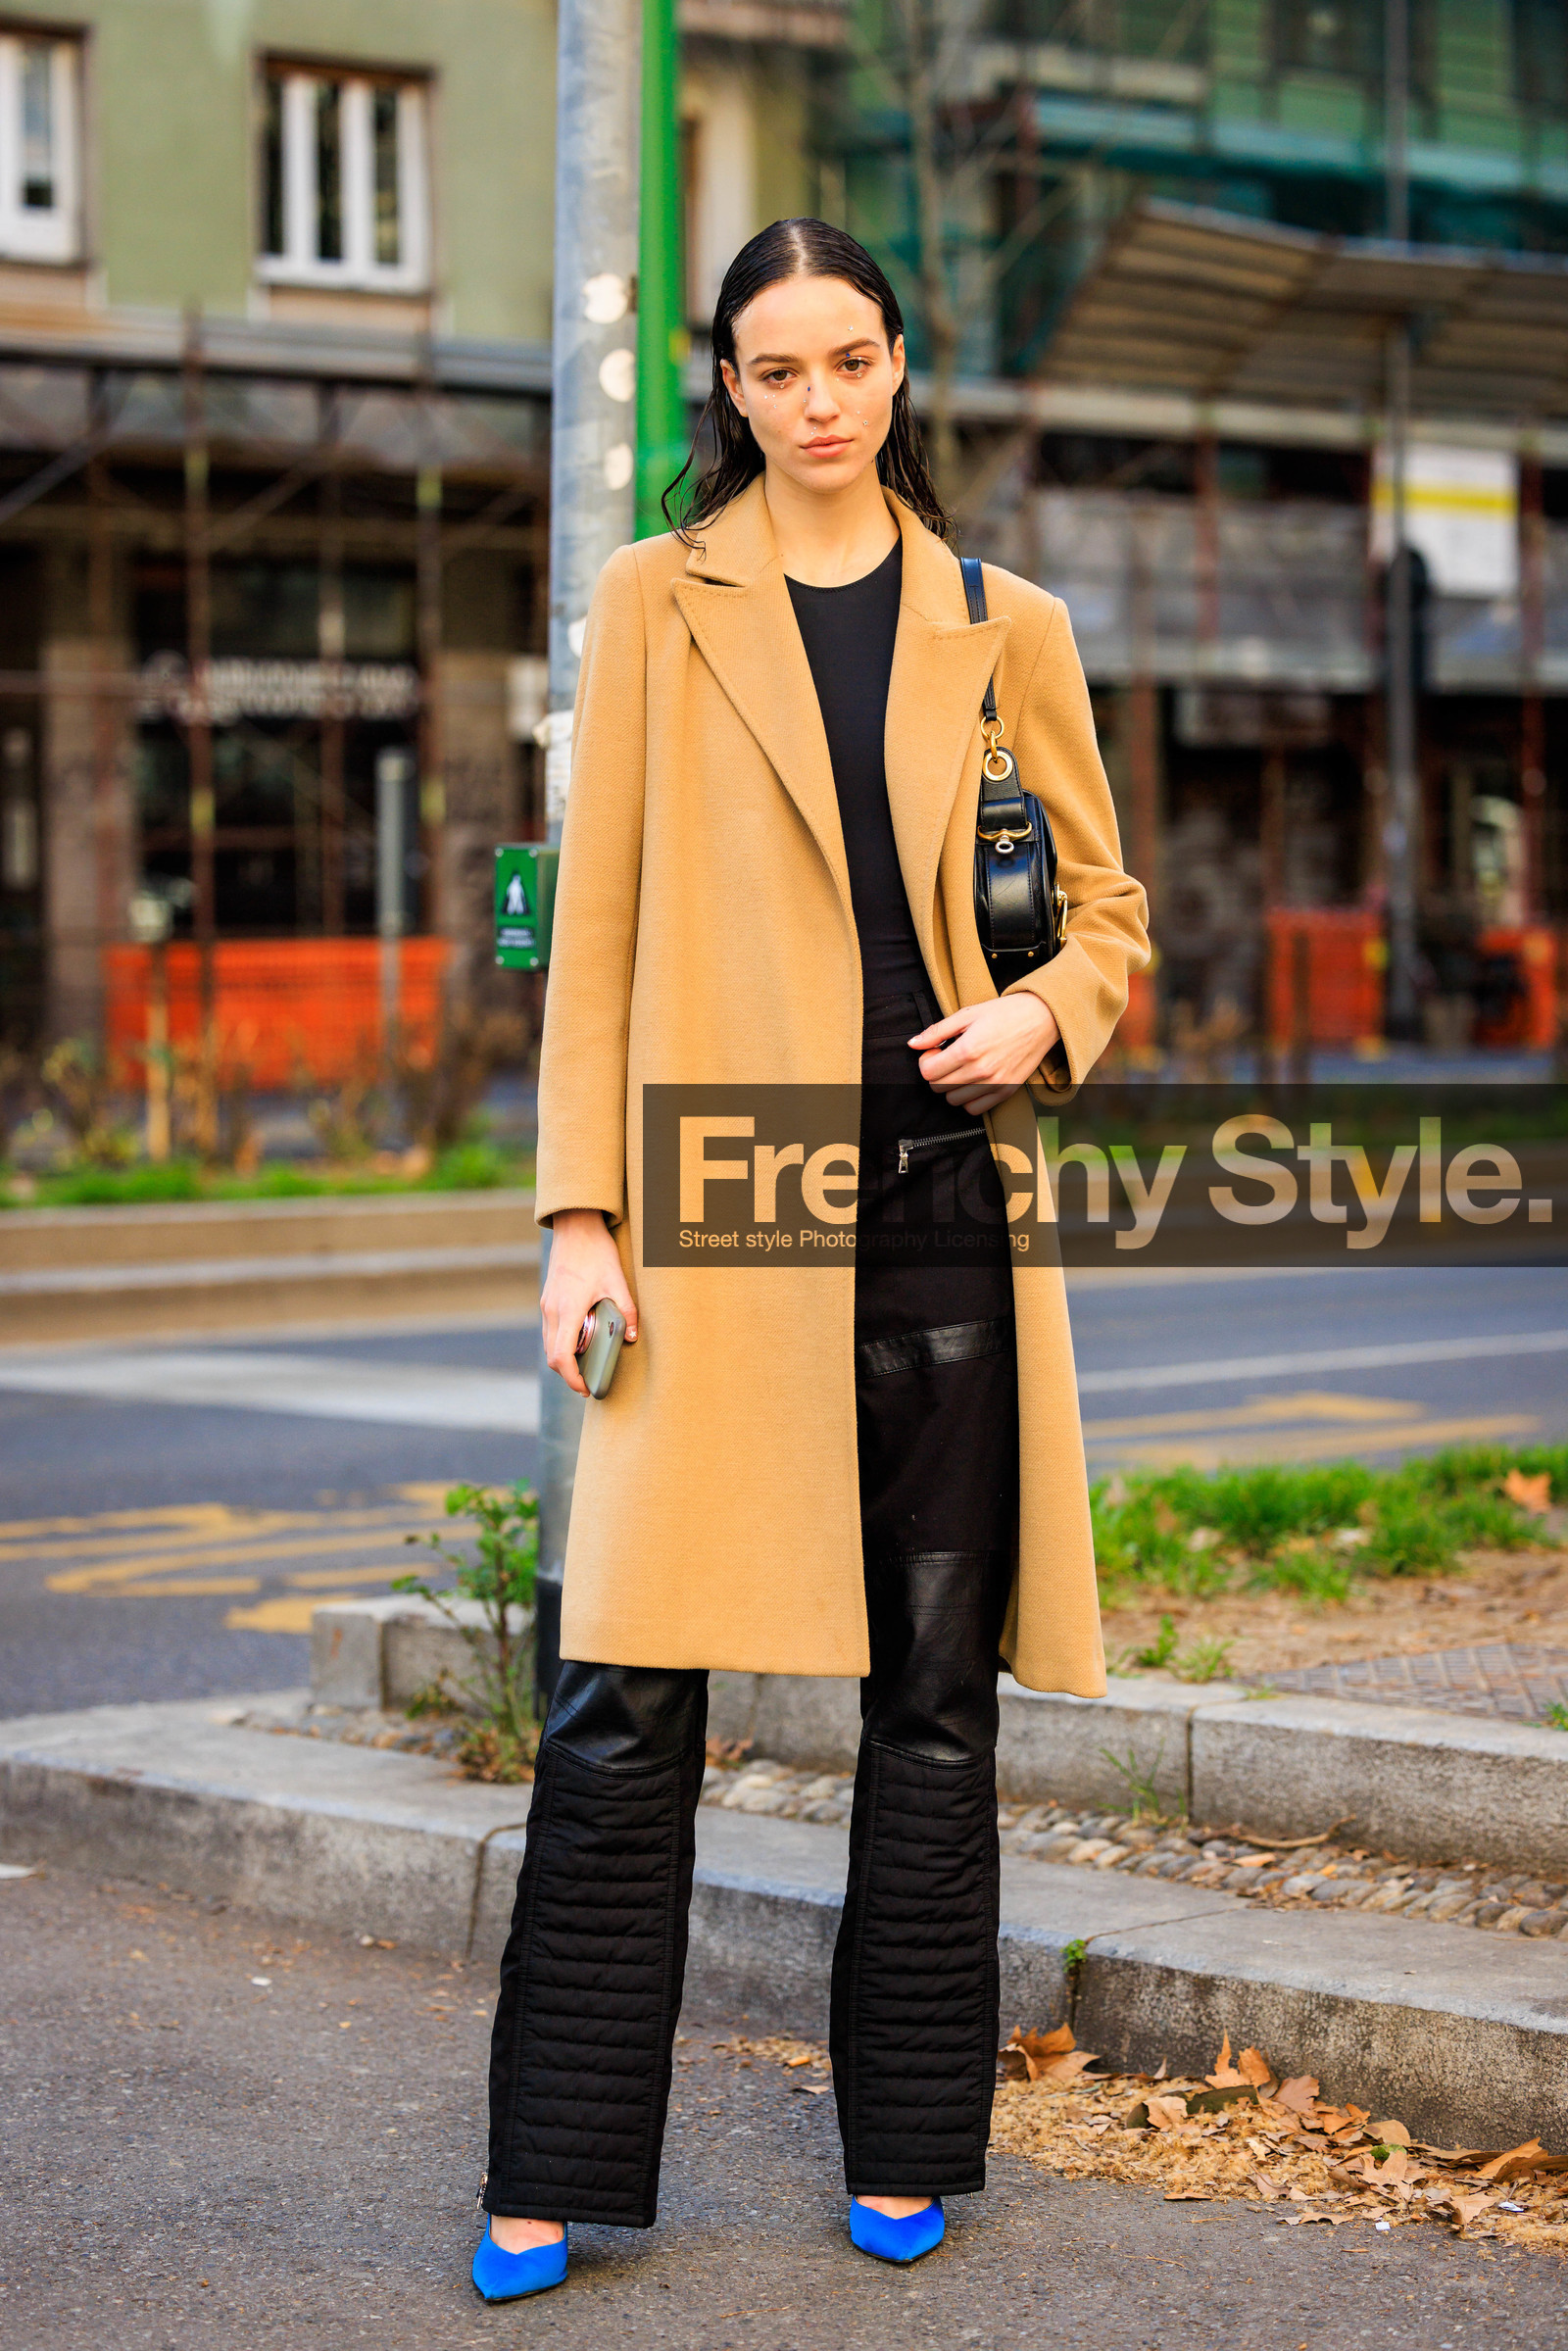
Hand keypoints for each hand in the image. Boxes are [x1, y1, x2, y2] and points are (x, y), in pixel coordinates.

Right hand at [540, 1209, 638, 1395]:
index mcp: (569, 1309)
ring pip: (548, 1344)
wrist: (575, 1227)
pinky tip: (579, 1341)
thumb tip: (631, 1337)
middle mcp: (552, 1310)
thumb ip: (626, 1310)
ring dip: (563, 1359)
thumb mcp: (618, 1281)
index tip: (585, 1387)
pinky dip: (561, 1343)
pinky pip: (549, 1330)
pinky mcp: (547, 1299)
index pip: (562, 1356)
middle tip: (587, 1382)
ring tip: (585, 1365)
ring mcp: (547, 1304)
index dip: (572, 1378)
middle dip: (567, 1374)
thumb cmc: (597, 1252)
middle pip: (552, 1355)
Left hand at [908, 993, 1060, 1114]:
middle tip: (948, 1058)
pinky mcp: (1006, 1091)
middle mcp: (980, 1071)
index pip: (928, 1072)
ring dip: (951, 1087)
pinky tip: (973, 1081)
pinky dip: (968, 1099)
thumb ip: (937, 1031)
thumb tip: (913, 1044)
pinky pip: (974, 1109)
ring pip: (953, 1100)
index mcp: (967, 1050)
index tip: (936, 1051)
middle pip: (938, 1088)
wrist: (1041, 1018)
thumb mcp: (967, 1014)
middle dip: (936, 1073)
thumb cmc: (1004, 1013)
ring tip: (962, 1068)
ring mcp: (994, 1084)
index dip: (926, 1061)